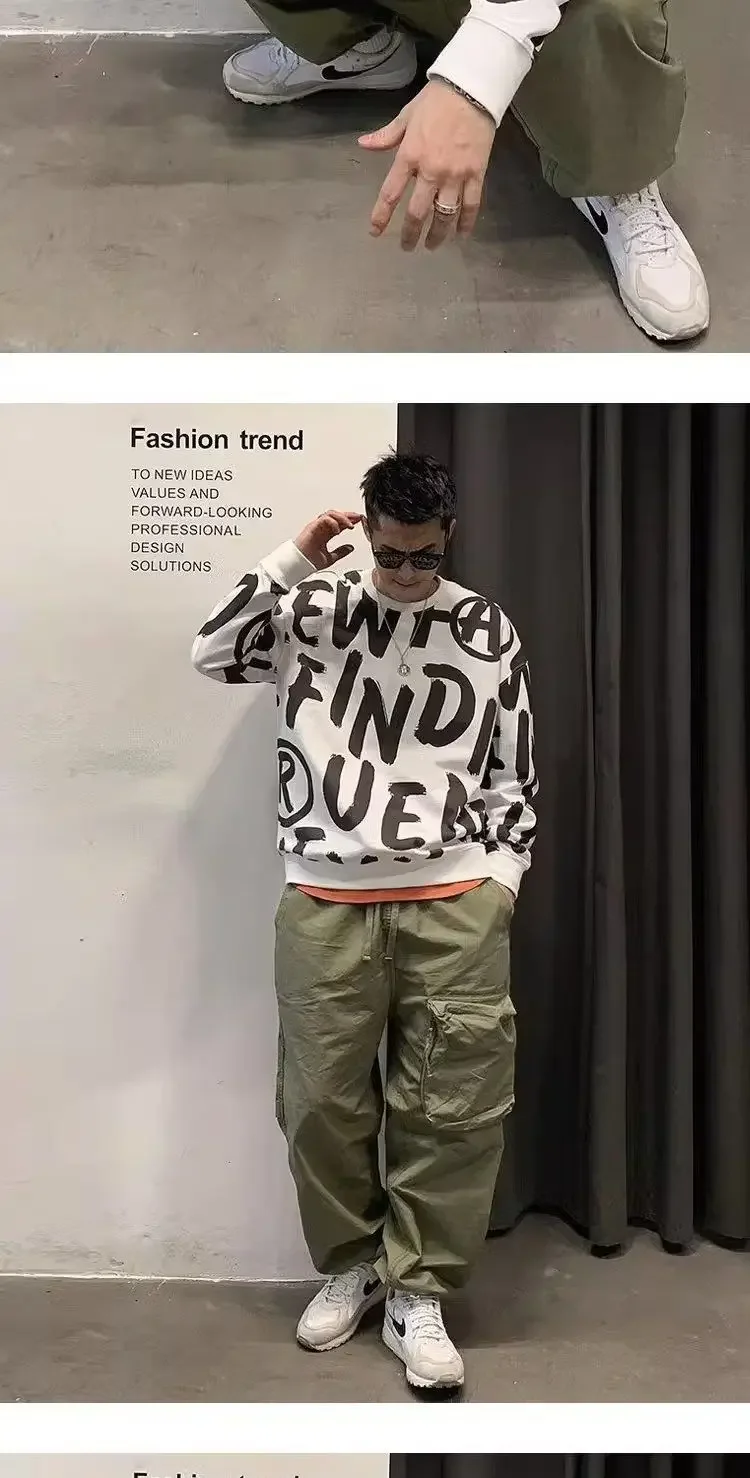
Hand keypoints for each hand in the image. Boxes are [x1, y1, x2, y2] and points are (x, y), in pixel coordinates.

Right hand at [295, 509, 361, 569]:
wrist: (299, 564)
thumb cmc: (309, 561)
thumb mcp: (331, 558)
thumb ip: (341, 552)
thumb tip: (350, 548)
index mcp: (324, 534)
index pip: (339, 523)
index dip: (349, 521)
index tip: (359, 521)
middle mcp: (321, 528)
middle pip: (336, 516)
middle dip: (348, 515)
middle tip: (358, 517)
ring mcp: (316, 526)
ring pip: (330, 514)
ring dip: (342, 518)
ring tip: (350, 525)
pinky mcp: (312, 527)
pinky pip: (324, 519)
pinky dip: (333, 522)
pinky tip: (338, 530)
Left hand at [359, 79, 494, 250]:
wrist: (471, 87)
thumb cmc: (436, 100)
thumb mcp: (406, 115)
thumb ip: (386, 136)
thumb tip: (363, 144)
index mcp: (409, 155)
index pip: (390, 193)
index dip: (381, 216)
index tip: (375, 232)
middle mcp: (430, 170)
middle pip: (417, 212)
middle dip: (410, 234)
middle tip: (406, 247)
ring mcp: (455, 175)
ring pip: (444, 215)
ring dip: (437, 235)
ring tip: (432, 246)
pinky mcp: (476, 174)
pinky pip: (471, 206)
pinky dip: (466, 223)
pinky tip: (461, 235)